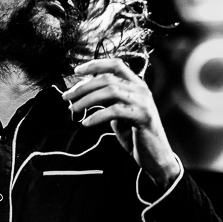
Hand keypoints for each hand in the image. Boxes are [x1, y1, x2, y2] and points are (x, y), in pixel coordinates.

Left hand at [62, 59, 178, 187]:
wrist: (155, 157)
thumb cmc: (135, 135)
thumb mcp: (119, 113)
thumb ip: (108, 101)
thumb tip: (84, 93)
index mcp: (136, 84)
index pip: (115, 64)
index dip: (95, 64)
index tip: (76, 71)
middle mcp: (141, 89)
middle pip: (107, 78)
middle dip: (83, 86)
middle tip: (67, 97)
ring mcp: (143, 102)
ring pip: (110, 91)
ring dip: (87, 99)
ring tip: (73, 109)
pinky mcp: (143, 116)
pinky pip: (115, 111)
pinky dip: (97, 116)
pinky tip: (86, 123)